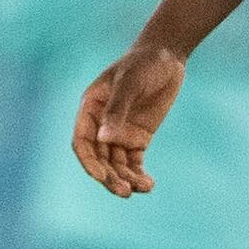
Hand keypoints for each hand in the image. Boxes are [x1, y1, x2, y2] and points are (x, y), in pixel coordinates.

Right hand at [73, 40, 185, 196]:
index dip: (89, 161)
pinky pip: (134, 162)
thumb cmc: (143, 64)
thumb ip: (117, 110)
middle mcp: (101, 125)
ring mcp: (119, 133)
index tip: (102, 176)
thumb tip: (104, 139)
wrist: (166, 57)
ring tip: (143, 188)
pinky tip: (148, 184)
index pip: (82, 142)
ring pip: (116, 164)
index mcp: (90, 109)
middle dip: (110, 177)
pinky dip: (138, 174)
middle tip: (125, 192)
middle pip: (99, 159)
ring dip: (126, 179)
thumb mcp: (129, 82)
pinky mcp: (138, 138)